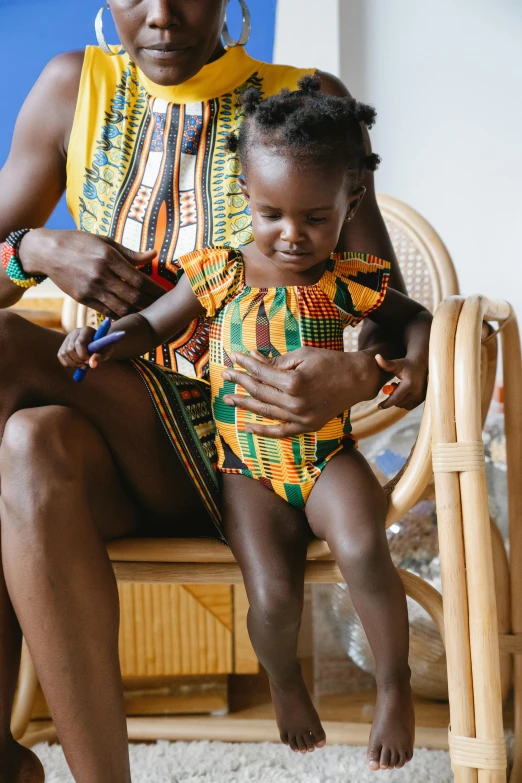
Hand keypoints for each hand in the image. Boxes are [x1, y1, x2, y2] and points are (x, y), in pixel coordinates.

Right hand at [20, 229, 165, 318]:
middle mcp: (100, 274)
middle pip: (133, 296)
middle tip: (162, 306)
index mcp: (109, 257)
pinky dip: (120, 315)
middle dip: (151, 303)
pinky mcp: (82, 299)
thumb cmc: (79, 243)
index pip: (139, 279)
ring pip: (121, 308)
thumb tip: (154, 255)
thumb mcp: (105, 242)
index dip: (155, 289)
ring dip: (137, 311)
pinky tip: (130, 314)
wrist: (47, 251)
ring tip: (149, 311)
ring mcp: (91, 288)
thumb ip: (130, 253)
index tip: (166, 294)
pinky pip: (106, 311)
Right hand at [57, 326, 114, 370]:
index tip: (89, 361)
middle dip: (78, 360)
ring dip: (73, 363)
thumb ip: (99, 357)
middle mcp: (75, 332)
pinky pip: (61, 356)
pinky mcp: (64, 345)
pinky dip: (67, 364)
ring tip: (83, 365)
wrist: (99, 344)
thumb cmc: (104, 347)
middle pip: (70, 349)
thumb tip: (92, 364)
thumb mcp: (105, 352)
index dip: (82, 355)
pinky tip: (77, 364)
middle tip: (87, 364)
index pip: (79, 343)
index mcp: (86, 330)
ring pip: (63, 353)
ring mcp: (68, 338)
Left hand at [221, 347, 382, 437]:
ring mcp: (301, 418)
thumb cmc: (331, 362)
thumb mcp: (302, 356)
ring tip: (228, 399)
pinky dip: (263, 430)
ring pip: (266, 412)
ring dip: (245, 405)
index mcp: (294, 382)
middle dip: (240, 382)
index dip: (245, 363)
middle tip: (225, 375)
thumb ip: (276, 362)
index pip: (261, 373)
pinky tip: (247, 426)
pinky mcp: (308, 426)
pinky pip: (281, 432)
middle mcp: (295, 403)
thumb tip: (252, 358)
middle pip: (260, 392)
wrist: (358, 380)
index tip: (233, 356)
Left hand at [375, 354, 427, 409]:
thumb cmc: (406, 364)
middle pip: (399, 402)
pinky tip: (405, 391)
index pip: (395, 398)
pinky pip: (409, 406)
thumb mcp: (396, 364)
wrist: (421, 365)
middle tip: (394, 385)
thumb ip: (385, 363)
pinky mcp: (422, 400)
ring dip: (398, 399)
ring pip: (403, 405)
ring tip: (400, 387)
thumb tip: (376, 356)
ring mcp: (420, 397)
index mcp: (409, 384)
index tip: (379, 407)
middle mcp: (416, 392)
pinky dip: (404, 401)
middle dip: (393, 397)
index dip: (386, 403)